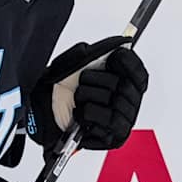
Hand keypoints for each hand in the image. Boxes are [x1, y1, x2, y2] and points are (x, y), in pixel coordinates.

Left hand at [31, 37, 147, 150]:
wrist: (42, 114)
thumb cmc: (60, 91)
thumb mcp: (73, 63)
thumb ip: (94, 52)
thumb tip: (118, 43)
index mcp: (123, 83)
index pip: (139, 72)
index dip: (129, 63)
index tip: (114, 57)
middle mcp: (128, 103)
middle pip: (124, 85)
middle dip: (94, 80)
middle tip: (81, 84)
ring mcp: (123, 120)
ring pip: (114, 101)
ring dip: (86, 98)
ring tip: (77, 102)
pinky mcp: (114, 137)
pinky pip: (107, 120)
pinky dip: (87, 114)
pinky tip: (80, 116)